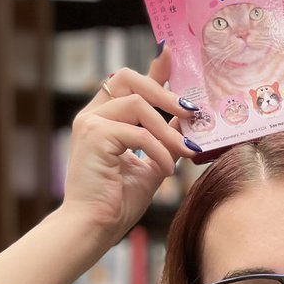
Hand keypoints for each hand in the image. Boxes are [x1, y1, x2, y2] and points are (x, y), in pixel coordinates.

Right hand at [62, 47, 198, 241]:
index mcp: (104, 120)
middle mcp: (93, 116)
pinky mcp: (94, 136)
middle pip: (128, 78)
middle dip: (164, 91)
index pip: (128, 83)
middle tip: (192, 112)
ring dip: (167, 130)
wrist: (94, 228)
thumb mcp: (151, 165)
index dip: (152, 69)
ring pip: (138, 104)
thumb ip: (165, 141)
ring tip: (184, 152)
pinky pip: (138, 133)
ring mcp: (91, 123)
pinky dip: (158, 150)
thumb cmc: (117, 203)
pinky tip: (165, 170)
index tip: (172, 56)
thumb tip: (186, 121)